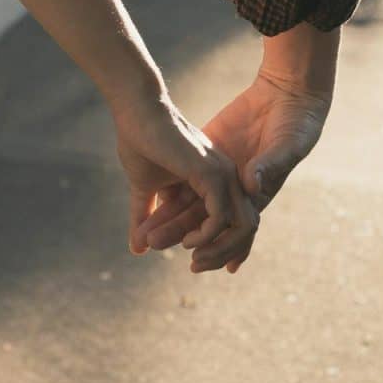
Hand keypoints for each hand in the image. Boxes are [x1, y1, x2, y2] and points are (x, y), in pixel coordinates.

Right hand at [111, 89, 258, 272]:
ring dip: (217, 250)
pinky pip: (221, 216)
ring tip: (192, 260)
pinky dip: (207, 235)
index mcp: (216, 181)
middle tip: (195, 269)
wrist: (137, 113)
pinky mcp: (212, 174)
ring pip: (242, 226)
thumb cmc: (140, 143)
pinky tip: (187, 242)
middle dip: (223, 254)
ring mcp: (223, 175)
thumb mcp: (144, 189)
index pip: (233, 222)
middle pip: (245, 228)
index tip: (197, 267)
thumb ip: (145, 217)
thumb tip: (137, 249)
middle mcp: (227, 179)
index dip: (221, 248)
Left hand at [133, 23, 338, 272]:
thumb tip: (253, 186)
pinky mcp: (205, 159)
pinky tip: (145, 211)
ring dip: (168, 222)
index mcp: (257, 195)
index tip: (196, 260)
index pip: (235, 231)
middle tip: (155, 246)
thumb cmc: (297, 124)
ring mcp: (219, 175)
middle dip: (182, 236)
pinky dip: (165, 200)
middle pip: (206, 223)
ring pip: (189, 206)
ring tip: (142, 235)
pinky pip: (182, 183)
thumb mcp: (287, 146)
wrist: (287, 94)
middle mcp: (236, 191)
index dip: (217, 249)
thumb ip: (271, 165)